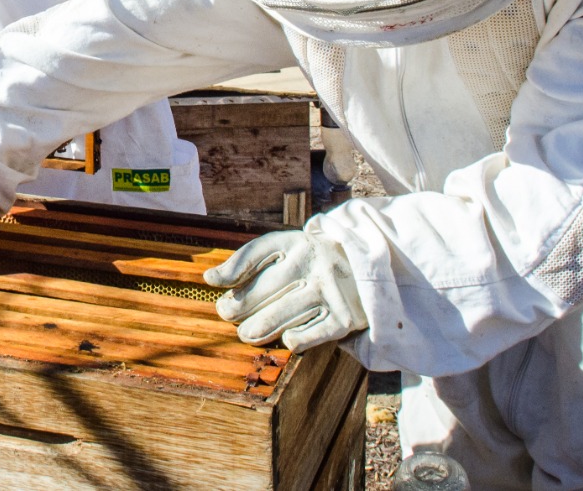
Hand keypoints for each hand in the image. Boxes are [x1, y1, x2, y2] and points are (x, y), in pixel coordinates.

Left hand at [203, 230, 366, 351]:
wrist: (372, 270)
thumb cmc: (315, 264)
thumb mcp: (290, 251)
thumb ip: (253, 261)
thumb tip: (210, 278)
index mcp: (298, 243)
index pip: (257, 252)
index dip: (231, 268)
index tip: (212, 281)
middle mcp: (313, 262)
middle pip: (264, 288)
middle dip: (238, 306)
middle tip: (227, 314)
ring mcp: (329, 289)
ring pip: (279, 315)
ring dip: (256, 329)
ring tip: (246, 334)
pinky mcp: (344, 318)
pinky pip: (308, 335)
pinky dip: (293, 339)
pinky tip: (285, 339)